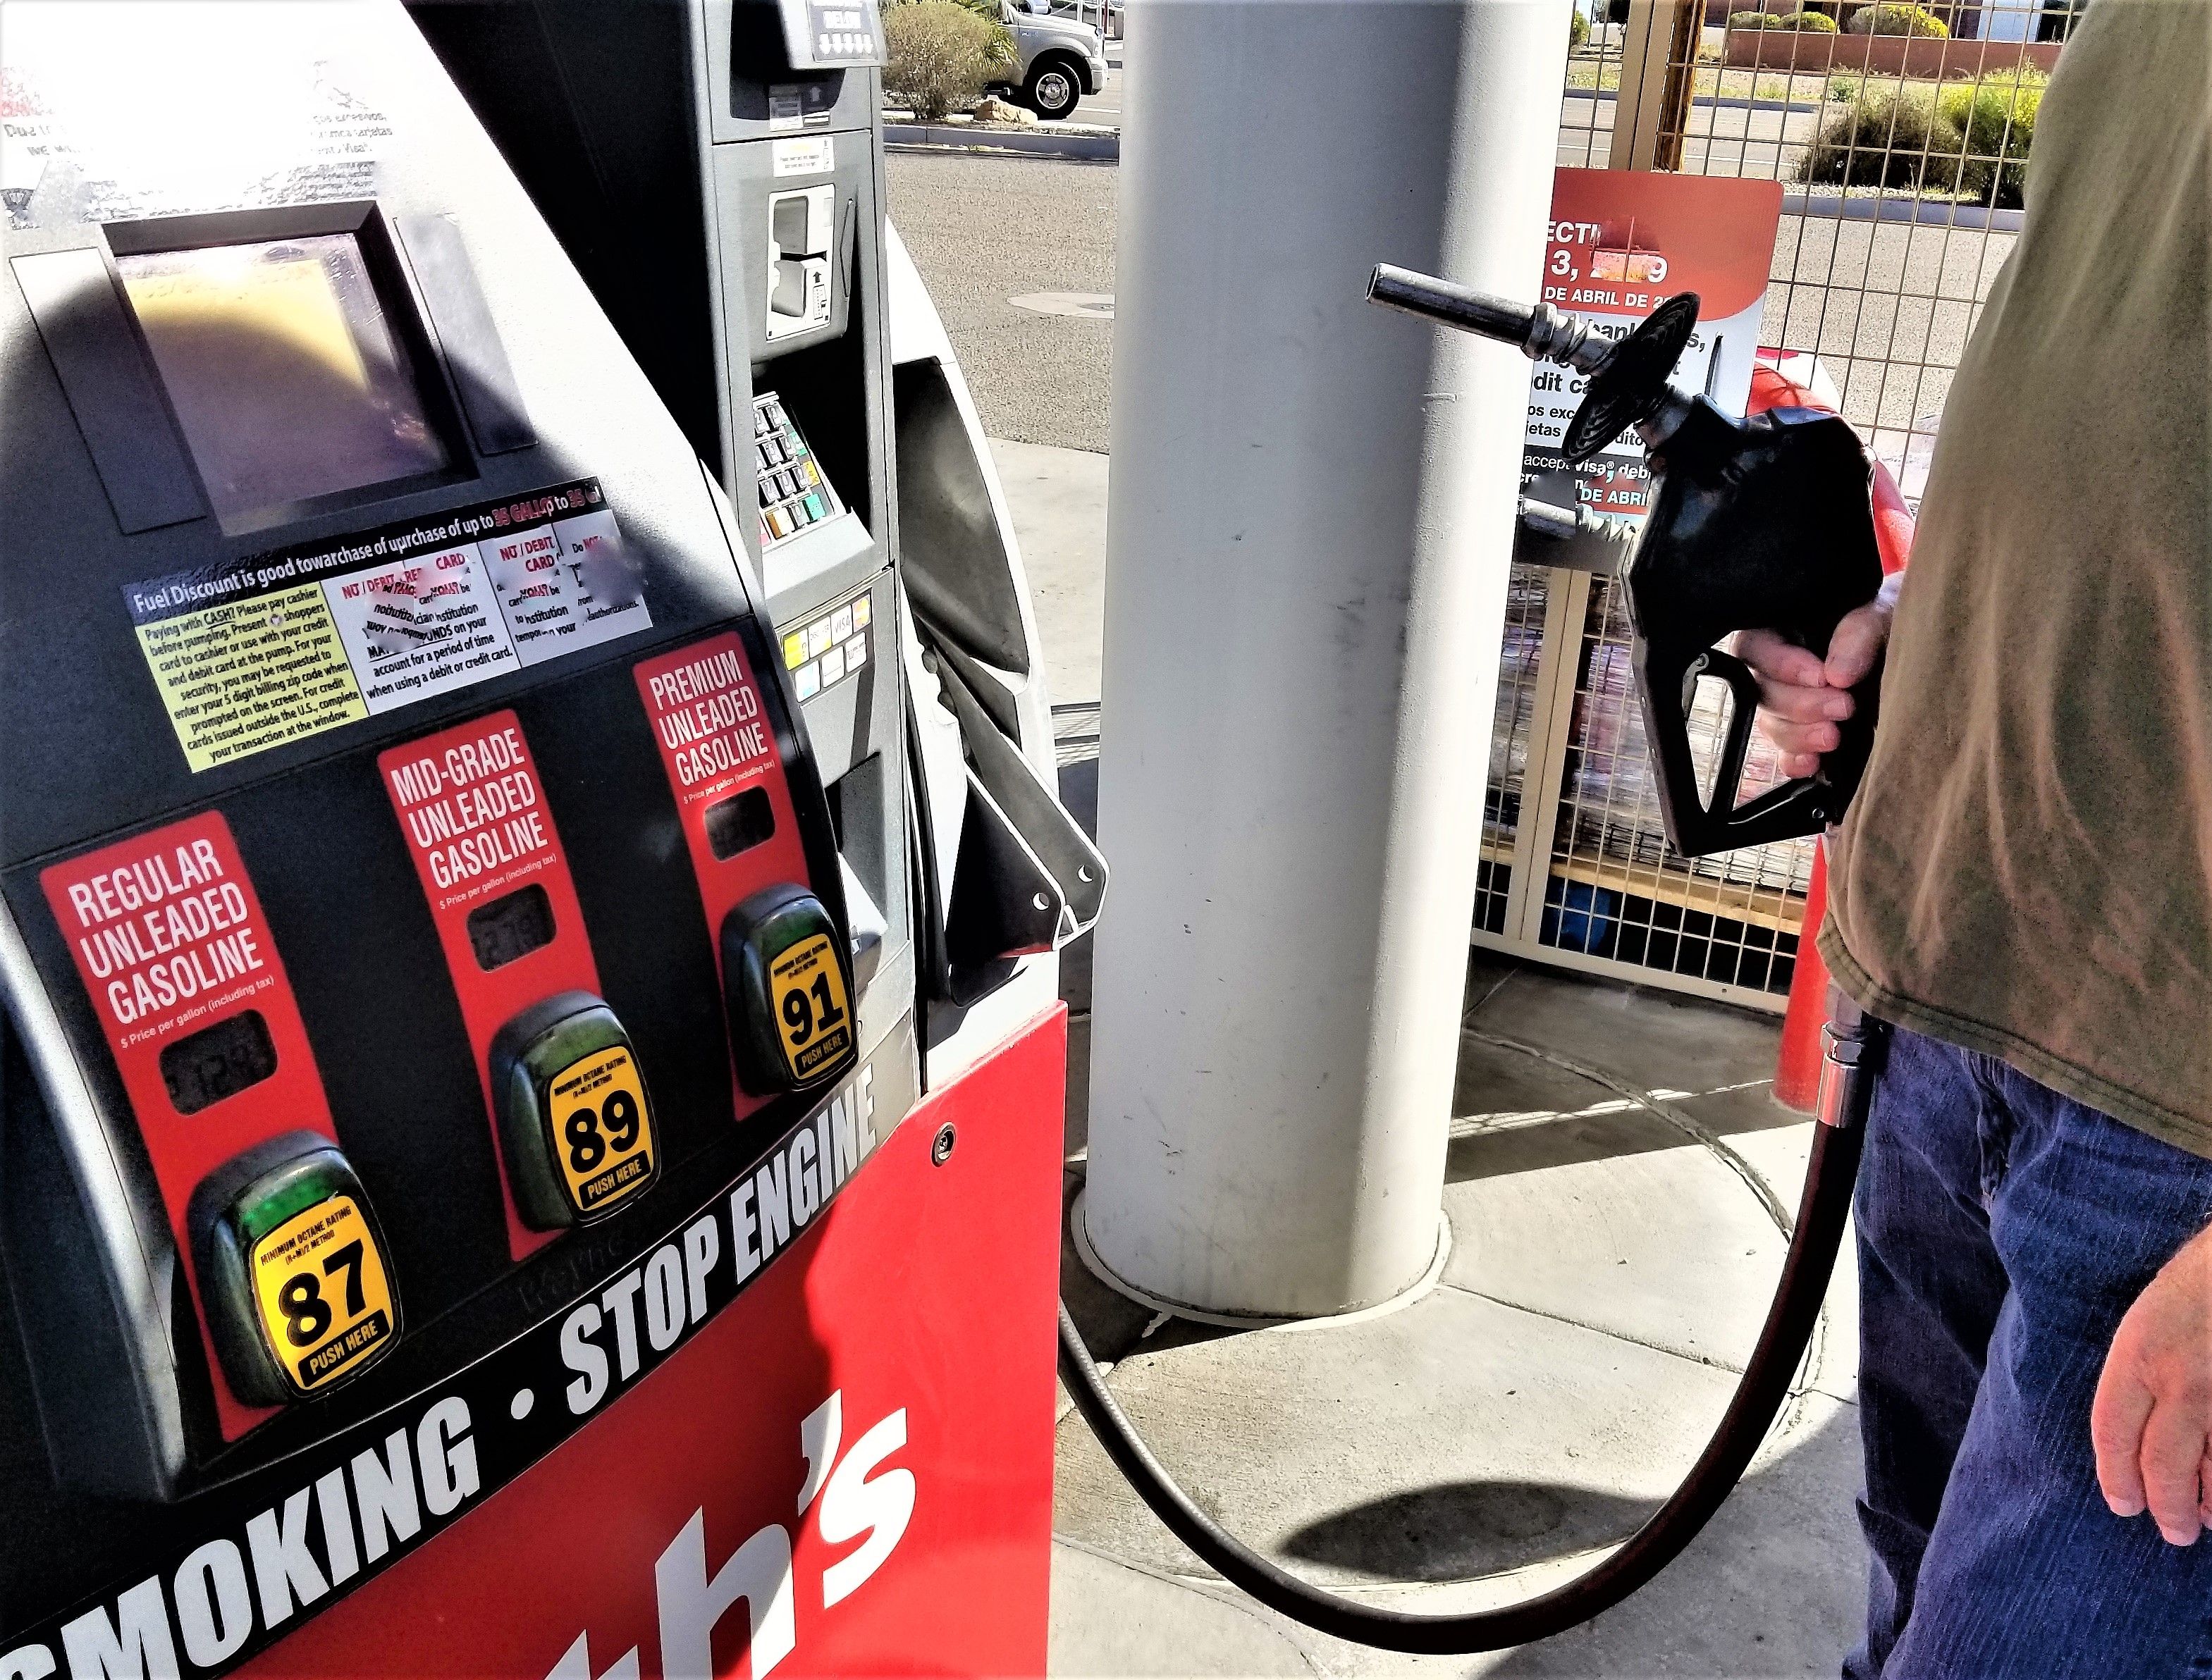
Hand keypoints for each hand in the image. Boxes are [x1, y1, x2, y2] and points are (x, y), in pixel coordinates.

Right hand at [1733, 576, 1897, 779]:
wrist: (1920, 644)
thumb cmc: (1892, 619)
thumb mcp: (1879, 615)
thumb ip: (1857, 635)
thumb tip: (1837, 676)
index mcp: (1784, 630)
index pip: (1756, 648)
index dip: (1780, 665)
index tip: (1821, 677)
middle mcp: (1779, 670)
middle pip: (1763, 692)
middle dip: (1799, 705)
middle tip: (1842, 708)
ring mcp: (1791, 705)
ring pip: (1772, 725)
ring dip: (1799, 736)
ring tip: (1833, 737)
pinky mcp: (1807, 736)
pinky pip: (1784, 755)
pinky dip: (1796, 762)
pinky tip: (1813, 764)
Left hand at [2092, 1223, 2211, 1544]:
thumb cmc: (2207, 1275)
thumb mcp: (2156, 1311)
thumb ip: (2144, 1369)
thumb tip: (2141, 1429)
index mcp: (2140, 1351)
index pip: (2112, 1431)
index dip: (2116, 1476)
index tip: (2122, 1504)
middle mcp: (2183, 1381)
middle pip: (2163, 1466)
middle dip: (2165, 1507)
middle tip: (2172, 1531)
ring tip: (2208, 1522)